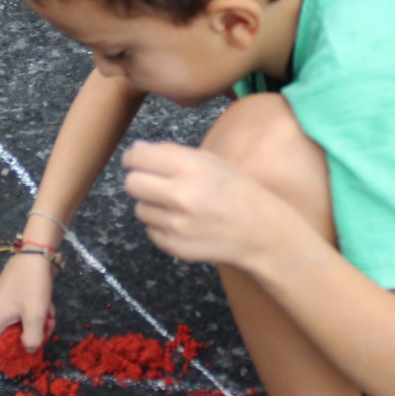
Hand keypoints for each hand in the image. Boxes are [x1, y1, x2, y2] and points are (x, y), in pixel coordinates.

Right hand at [0, 252, 56, 352]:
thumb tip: (29, 350)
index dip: (10, 356)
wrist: (35, 253)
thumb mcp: (35, 316)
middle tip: (47, 327)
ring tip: (49, 313)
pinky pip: (19, 312)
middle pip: (9, 337)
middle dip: (31, 334)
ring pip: (18, 324)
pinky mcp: (8, 295)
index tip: (29, 355)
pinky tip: (46, 304)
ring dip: (36, 323)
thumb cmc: (32, 286)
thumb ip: (32, 340)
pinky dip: (33, 312)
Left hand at [121, 140, 295, 268]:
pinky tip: (184, 223)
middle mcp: (181, 195)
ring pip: (139, 209)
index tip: (135, 161)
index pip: (137, 157)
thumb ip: (173, 153)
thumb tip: (137, 149)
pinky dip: (161, 226)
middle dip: (140, 181)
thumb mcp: (213, 161)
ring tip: (178, 205)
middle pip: (131, 183)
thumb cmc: (240, 192)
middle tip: (156, 183)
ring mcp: (177, 225)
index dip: (133, 157)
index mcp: (191, 167)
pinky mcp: (175, 247)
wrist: (263, 233)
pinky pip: (151, 230)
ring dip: (153, 205)